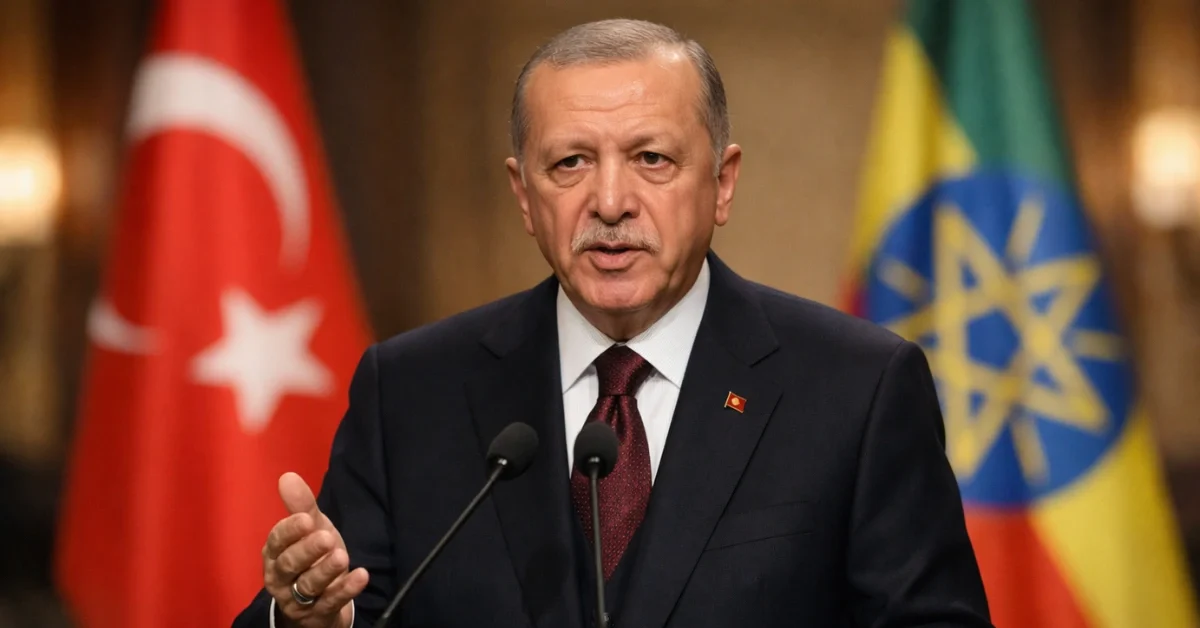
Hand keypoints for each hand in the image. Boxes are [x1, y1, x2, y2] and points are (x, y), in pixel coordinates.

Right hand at [262, 472, 368, 627]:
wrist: (318, 603)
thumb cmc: (310, 558)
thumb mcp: (310, 530)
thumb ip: (301, 506)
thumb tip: (287, 476)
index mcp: (275, 554)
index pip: (277, 542)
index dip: (290, 531)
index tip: (306, 519)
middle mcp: (281, 578)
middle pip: (289, 565)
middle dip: (307, 551)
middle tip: (326, 537)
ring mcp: (299, 600)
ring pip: (308, 586)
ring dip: (325, 571)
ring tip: (342, 557)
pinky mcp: (319, 614)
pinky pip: (332, 602)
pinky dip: (346, 590)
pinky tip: (361, 576)